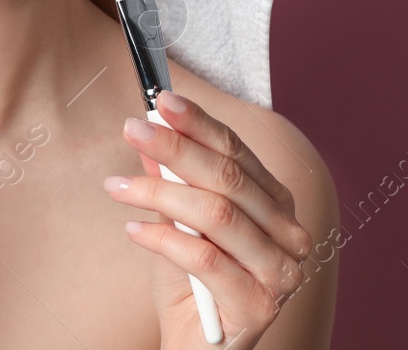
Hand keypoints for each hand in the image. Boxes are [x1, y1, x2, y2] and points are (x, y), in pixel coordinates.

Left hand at [105, 91, 315, 347]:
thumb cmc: (192, 288)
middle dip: (175, 147)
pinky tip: (134, 231)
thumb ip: (171, 182)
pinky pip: (205, 259)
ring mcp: (281, 274)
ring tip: (117, 187)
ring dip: (159, 192)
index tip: (161, 100)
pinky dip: (164, 239)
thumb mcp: (176, 225)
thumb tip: (150, 133)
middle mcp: (289, 236)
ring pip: (217, 215)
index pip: (238, 152)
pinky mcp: (259, 307)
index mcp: (276, 206)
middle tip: (131, 129)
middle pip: (229, 178)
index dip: (199, 123)